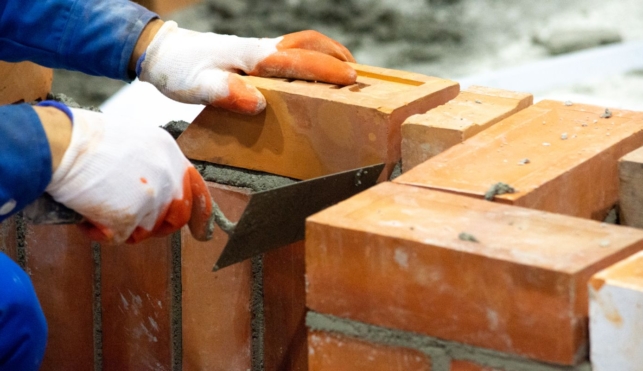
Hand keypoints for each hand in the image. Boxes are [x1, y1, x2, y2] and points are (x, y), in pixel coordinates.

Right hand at [40, 102, 212, 243]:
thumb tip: (152, 186)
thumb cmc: (82, 140)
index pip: (196, 188)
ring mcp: (152, 196)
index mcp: (168, 151)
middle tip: (133, 225)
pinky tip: (86, 218)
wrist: (59, 144)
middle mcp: (167, 174)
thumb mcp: (131, 140)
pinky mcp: (130, 215)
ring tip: (97, 209)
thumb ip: (151, 163)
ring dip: (124, 227)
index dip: (201, 214)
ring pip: (147, 229)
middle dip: (158, 227)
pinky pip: (120, 238)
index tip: (203, 233)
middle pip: (177, 216)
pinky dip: (101, 233)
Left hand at [136, 21, 356, 113]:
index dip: (326, 70)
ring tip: (343, 71)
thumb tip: (258, 103)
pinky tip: (309, 75)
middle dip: (336, 56)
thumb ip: (227, 93)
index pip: (298, 60)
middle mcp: (260, 48)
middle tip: (357, 75)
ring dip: (326, 54)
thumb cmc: (181, 71)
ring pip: (302, 44)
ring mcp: (258, 49)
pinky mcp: (253, 55)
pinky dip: (310, 58)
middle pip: (308, 43)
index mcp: (252, 56)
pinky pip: (290, 52)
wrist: (163, 54)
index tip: (350, 80)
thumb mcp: (198, 87)